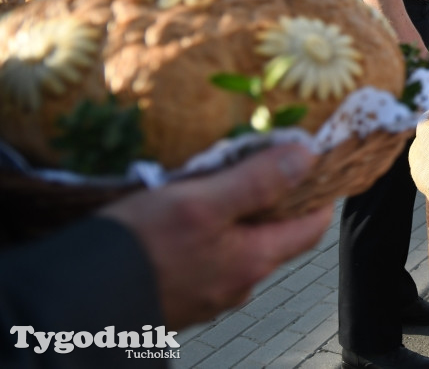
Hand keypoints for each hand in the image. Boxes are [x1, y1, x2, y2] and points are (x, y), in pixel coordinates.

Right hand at [100, 144, 331, 329]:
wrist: (76, 303)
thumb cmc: (140, 247)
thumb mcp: (201, 201)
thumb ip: (257, 181)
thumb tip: (308, 156)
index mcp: (254, 260)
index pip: (312, 227)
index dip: (320, 194)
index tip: (318, 163)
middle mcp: (240, 284)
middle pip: (276, 236)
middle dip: (275, 199)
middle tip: (263, 160)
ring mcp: (210, 295)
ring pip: (241, 245)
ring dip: (240, 214)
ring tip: (219, 180)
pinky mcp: (182, 296)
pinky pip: (211, 258)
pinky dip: (213, 232)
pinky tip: (187, 214)